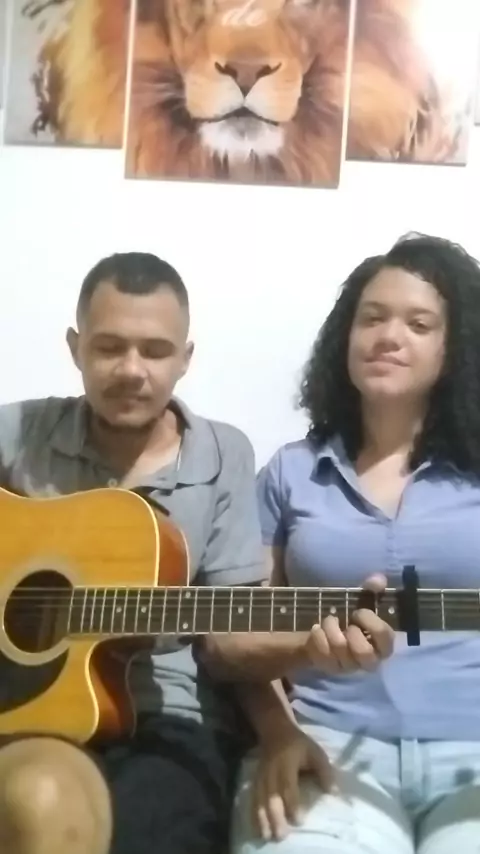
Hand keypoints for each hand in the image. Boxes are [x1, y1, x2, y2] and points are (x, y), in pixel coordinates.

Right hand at [253, 726, 334, 840]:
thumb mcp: (316, 752)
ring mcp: (261, 776)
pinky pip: (253, 798)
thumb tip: (332, 792)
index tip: (299, 820)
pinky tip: (257, 828)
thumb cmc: (299, 745)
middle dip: (275, 816)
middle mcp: (271, 771)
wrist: (275, 731)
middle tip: (281, 835)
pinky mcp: (255, 780)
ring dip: (262, 818)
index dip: (292, 803)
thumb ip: (325, 771)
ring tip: (267, 836)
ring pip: (259, 799)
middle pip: (271, 795)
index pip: (288, 785)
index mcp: (286, 762)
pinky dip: (254, 814)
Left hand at [305, 573, 393, 672]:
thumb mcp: (362, 603)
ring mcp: (349, 666)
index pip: (385, 637)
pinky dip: (318, 636)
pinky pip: (322, 652)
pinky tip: (318, 630)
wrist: (327, 635)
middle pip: (364, 653)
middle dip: (352, 633)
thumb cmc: (351, 620)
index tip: (359, 612)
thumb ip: (372, 591)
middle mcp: (369, 660)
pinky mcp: (331, 668)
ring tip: (329, 621)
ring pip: (339, 649)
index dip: (371, 621)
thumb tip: (378, 579)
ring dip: (331, 628)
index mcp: (383, 645)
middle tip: (347, 624)